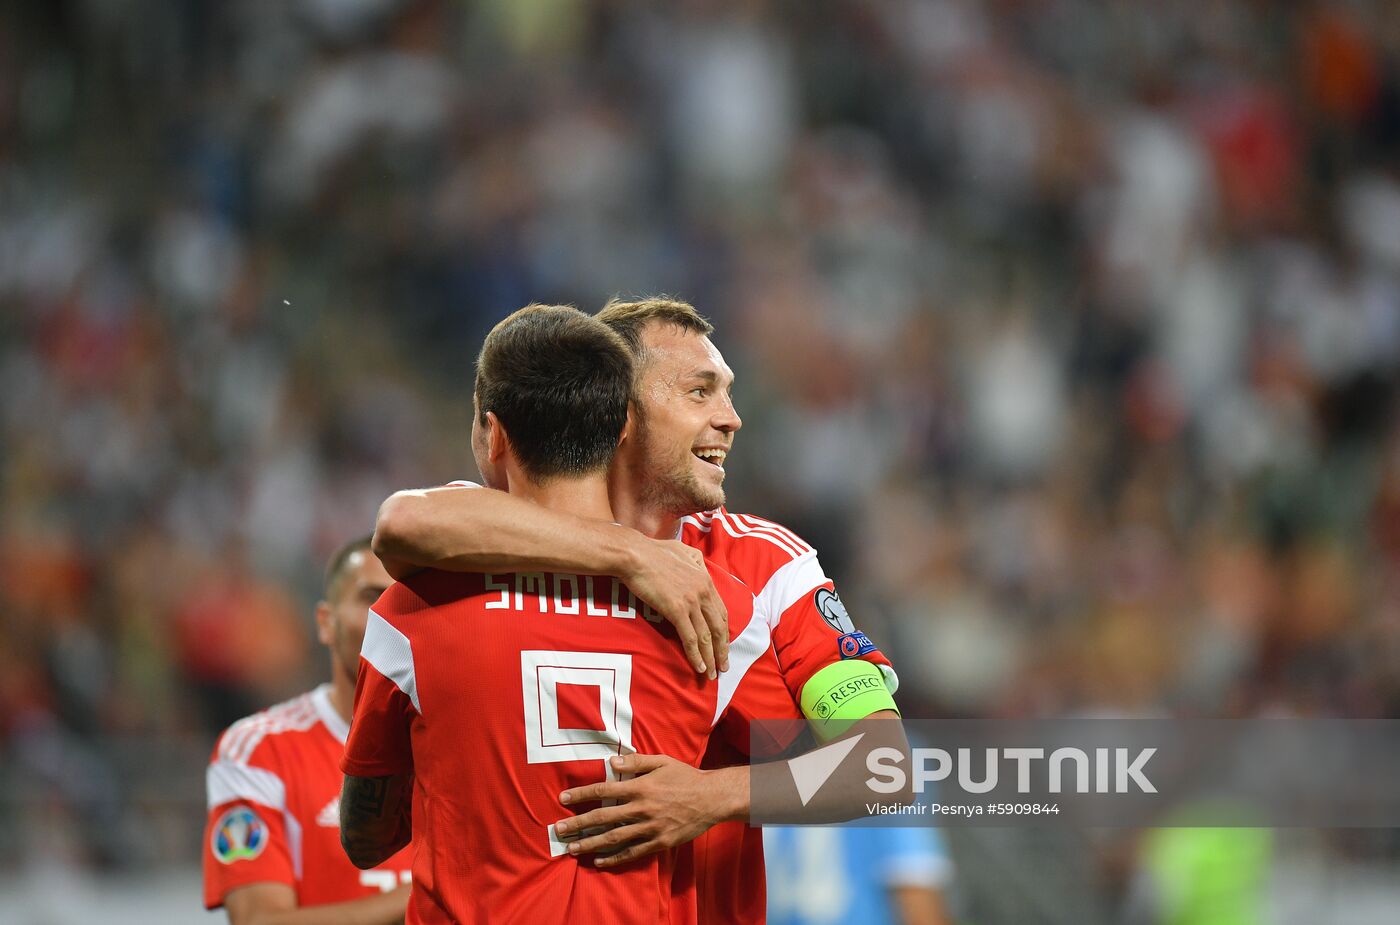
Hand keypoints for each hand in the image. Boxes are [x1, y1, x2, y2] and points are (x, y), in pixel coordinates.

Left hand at [553, 755, 743, 867]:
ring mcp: (650, 827)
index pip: (604, 790)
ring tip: (573, 848)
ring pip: (615, 838)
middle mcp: (642, 808)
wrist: (712, 798)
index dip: (582, 794)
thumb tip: (610, 762)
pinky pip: (633, 852)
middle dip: (579, 824)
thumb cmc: (685, 776)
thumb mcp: (662, 761)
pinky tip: (599, 861)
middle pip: (604, 817)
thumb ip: (636, 761)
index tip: (563, 799)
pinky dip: (615, 858)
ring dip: (591, 844)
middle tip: (558, 830)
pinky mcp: (659, 842)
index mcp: (641, 787)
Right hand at [622, 537, 728, 676]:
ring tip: (711, 673)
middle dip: (722, 650)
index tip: (723, 646)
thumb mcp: (683, 551)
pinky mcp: (676, 610)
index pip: (721, 612)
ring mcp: (691, 602)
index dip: (724, 632)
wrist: (635, 554)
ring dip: (711, 658)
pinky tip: (698, 667)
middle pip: (719, 627)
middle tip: (723, 667)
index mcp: (706, 579)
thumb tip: (700, 565)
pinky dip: (696, 655)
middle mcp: (703, 592)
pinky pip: (690, 638)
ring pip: (706, 636)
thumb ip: (696, 560)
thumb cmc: (654, 551)